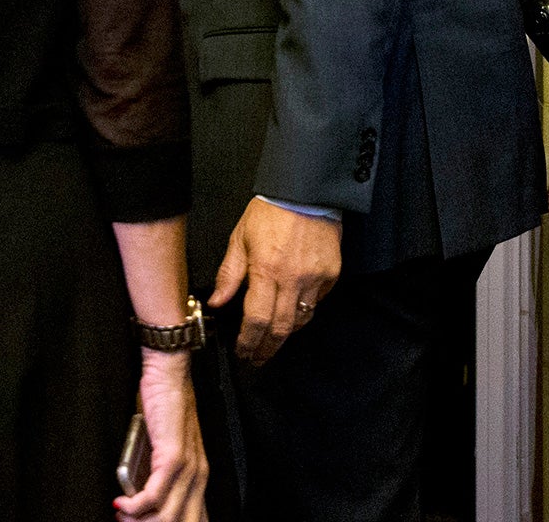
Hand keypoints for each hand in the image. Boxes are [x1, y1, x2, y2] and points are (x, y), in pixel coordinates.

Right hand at [115, 350, 207, 520]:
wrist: (168, 374)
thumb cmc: (164, 406)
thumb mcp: (165, 446)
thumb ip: (159, 472)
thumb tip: (139, 499)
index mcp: (198, 475)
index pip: (194, 518)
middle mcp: (197, 475)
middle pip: (182, 521)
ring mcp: (187, 468)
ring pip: (166, 516)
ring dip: (137, 521)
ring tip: (120, 515)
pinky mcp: (172, 458)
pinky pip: (153, 496)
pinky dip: (133, 506)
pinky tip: (120, 503)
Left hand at [207, 197, 341, 365]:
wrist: (305, 192)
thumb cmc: (271, 211)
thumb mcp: (240, 238)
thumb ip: (229, 274)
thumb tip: (217, 302)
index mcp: (266, 270)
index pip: (256, 320)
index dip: (249, 342)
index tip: (243, 352)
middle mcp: (292, 278)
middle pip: (280, 329)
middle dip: (267, 349)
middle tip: (257, 357)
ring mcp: (315, 278)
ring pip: (300, 320)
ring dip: (285, 333)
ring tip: (272, 338)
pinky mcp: (331, 274)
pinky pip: (316, 303)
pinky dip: (303, 310)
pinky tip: (293, 309)